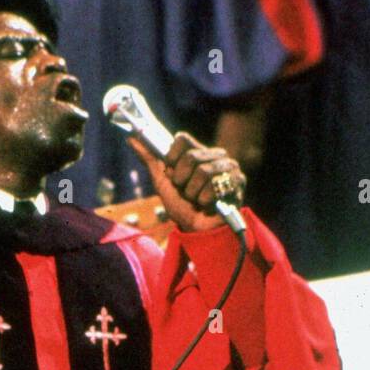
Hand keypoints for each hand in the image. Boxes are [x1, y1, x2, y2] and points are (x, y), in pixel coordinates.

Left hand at [129, 132, 246, 233]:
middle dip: (181, 180)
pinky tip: (209, 205)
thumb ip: (150, 159)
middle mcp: (215, 155)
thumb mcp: (163, 182)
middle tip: (186, 192)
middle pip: (191, 156)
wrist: (197, 231)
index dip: (172, 157)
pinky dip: (205, 200)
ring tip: (198, 200)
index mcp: (198, 151)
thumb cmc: (182, 207)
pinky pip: (214, 186)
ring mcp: (229, 166)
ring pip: (203, 171)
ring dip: (193, 193)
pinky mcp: (238, 180)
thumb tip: (131, 138)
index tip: (171, 173)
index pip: (182, 139)